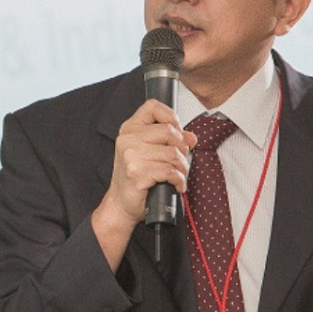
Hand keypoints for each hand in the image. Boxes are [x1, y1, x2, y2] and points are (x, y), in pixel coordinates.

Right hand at [91, 100, 195, 267]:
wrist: (121, 204)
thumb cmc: (136, 178)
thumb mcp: (150, 153)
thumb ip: (171, 141)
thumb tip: (191, 137)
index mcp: (129, 129)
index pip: (152, 107)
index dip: (171, 116)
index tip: (177, 132)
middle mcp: (127, 139)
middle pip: (169, 131)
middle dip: (182, 148)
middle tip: (180, 162)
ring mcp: (131, 156)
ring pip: (173, 153)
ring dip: (182, 167)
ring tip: (178, 176)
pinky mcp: (137, 173)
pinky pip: (170, 171)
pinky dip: (179, 180)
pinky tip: (176, 185)